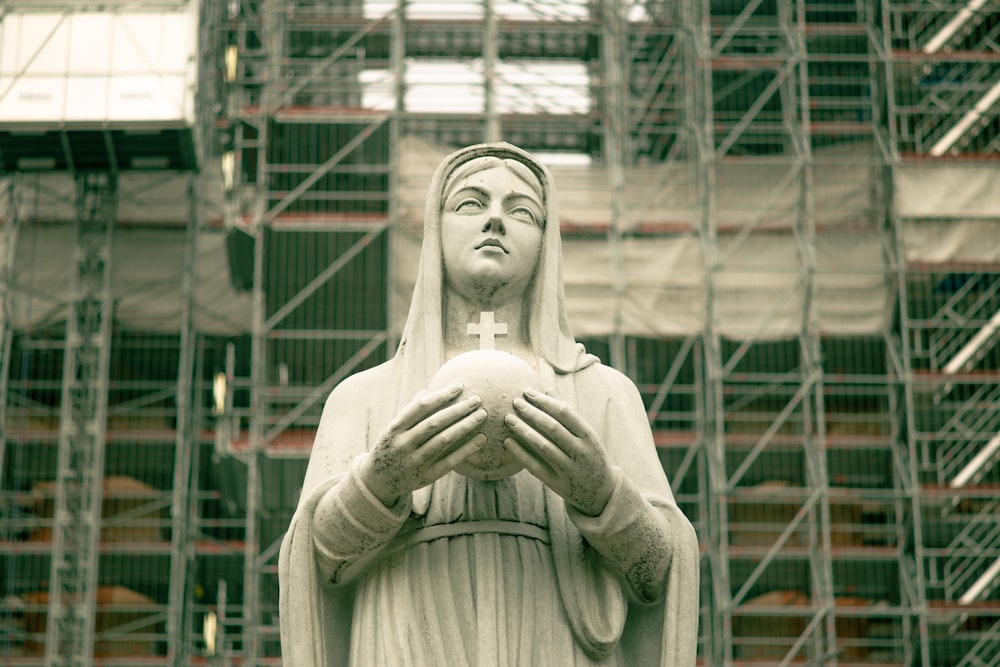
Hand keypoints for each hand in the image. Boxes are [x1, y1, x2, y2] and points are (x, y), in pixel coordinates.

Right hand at [359, 383, 487, 504]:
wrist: (378, 482)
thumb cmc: (390, 447)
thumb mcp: (393, 429)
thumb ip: (410, 412)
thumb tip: (427, 391)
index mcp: (395, 428)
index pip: (420, 407)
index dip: (441, 395)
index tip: (459, 386)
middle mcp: (404, 444)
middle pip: (434, 423)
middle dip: (458, 409)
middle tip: (476, 399)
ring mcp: (415, 461)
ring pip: (444, 440)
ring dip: (465, 426)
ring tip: (481, 415)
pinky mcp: (426, 476)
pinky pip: (450, 461)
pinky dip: (466, 449)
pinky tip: (481, 439)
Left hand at [503, 389, 615, 515]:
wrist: (601, 492)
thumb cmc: (589, 455)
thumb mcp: (586, 435)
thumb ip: (568, 415)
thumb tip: (547, 390)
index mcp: (589, 436)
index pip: (565, 412)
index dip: (545, 400)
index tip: (527, 392)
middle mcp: (581, 452)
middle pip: (553, 428)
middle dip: (532, 413)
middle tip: (515, 402)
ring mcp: (569, 469)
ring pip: (543, 446)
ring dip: (524, 431)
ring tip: (508, 418)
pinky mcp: (557, 483)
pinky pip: (535, 467)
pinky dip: (520, 454)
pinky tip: (508, 442)